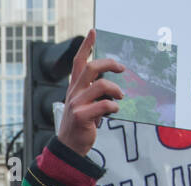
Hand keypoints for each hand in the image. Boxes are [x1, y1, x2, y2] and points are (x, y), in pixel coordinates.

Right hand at [56, 29, 123, 156]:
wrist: (69, 147)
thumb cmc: (79, 126)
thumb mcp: (83, 105)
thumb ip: (93, 92)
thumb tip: (111, 83)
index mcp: (74, 88)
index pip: (78, 62)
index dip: (86, 46)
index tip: (93, 33)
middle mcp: (74, 93)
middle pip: (91, 68)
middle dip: (109, 64)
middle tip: (121, 69)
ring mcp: (76, 104)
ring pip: (101, 85)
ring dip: (115, 89)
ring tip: (120, 96)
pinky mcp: (81, 116)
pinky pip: (104, 105)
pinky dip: (113, 106)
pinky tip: (114, 110)